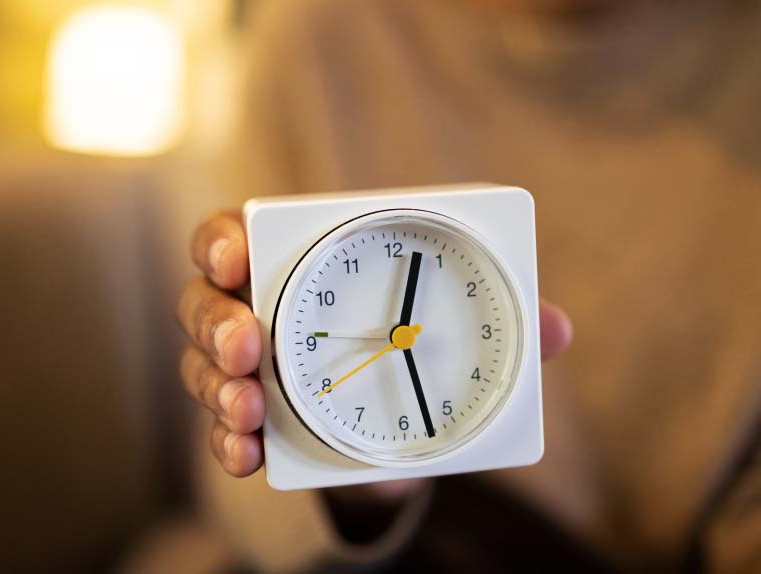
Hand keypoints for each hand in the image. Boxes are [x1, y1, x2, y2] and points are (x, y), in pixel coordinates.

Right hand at [177, 211, 574, 490]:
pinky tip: (246, 453)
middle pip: (204, 303)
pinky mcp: (252, 419)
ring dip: (218, 388)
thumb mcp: (452, 328)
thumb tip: (557, 330)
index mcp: (296, 263)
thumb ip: (497, 321)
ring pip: (203, 366)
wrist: (399, 416)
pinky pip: (224, 428)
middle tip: (248, 345)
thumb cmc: (414, 345)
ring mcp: (246, 367)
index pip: (234, 235)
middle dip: (218, 323)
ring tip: (248, 409)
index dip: (222, 241)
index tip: (235, 257)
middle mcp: (255, 309)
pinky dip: (229, 442)